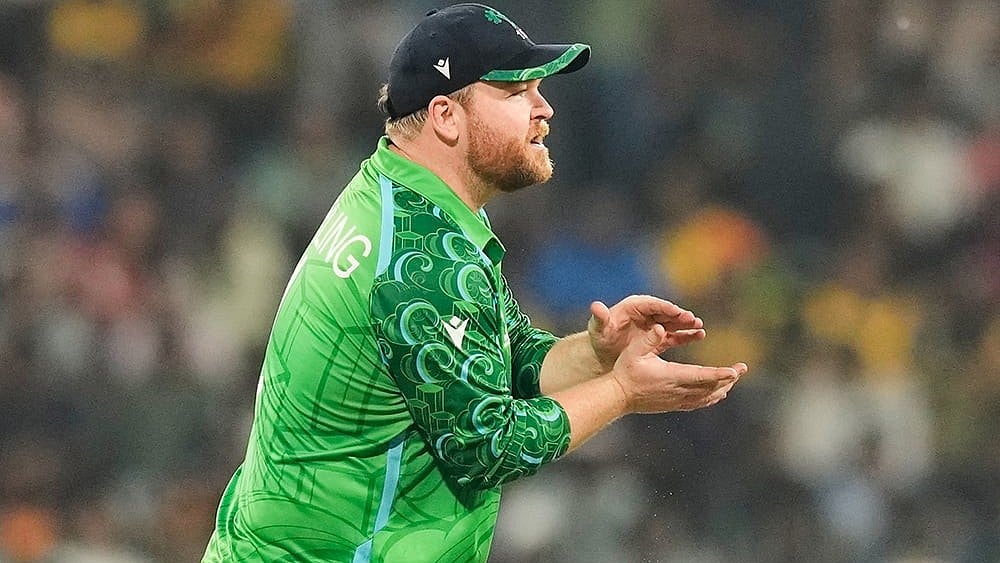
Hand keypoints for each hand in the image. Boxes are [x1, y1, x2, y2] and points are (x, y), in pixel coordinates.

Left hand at [588, 295, 704, 370]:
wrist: (604, 352)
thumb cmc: (601, 338)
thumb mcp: (599, 329)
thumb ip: (599, 318)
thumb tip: (595, 307)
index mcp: (633, 307)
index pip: (651, 304)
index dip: (663, 307)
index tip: (675, 310)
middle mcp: (646, 313)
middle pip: (665, 311)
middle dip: (679, 315)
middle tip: (691, 318)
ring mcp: (654, 325)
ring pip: (673, 322)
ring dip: (685, 323)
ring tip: (698, 325)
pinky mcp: (658, 337)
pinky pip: (674, 334)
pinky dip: (686, 335)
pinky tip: (699, 335)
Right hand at [610, 324, 746, 413]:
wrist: (618, 397)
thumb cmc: (625, 371)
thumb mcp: (633, 351)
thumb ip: (649, 339)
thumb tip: (662, 328)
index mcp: (670, 376)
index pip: (700, 376)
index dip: (719, 374)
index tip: (735, 371)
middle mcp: (677, 390)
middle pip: (710, 388)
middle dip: (728, 378)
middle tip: (743, 368)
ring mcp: (677, 400)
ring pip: (707, 397)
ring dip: (723, 388)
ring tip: (734, 378)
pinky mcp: (674, 405)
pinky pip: (699, 403)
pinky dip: (712, 397)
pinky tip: (718, 392)